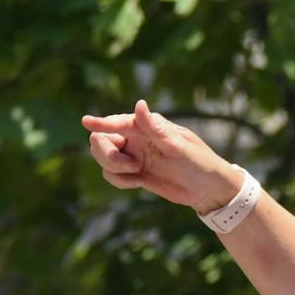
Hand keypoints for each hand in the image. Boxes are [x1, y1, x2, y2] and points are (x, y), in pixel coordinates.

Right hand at [82, 99, 242, 211]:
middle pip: (101, 140)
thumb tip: (139, 104)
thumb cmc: (200, 163)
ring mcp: (132, 155)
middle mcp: (135, 138)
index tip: (86, 122)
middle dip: (108, 154)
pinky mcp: (132, 173)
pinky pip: (111, 174)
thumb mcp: (180, 147)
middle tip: (131, 166)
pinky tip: (139, 183)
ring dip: (114, 169)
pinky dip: (119, 181)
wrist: (207, 190)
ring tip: (138, 175)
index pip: (118, 122)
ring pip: (102, 157)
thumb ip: (156, 129)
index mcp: (146, 126)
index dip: (101, 122)